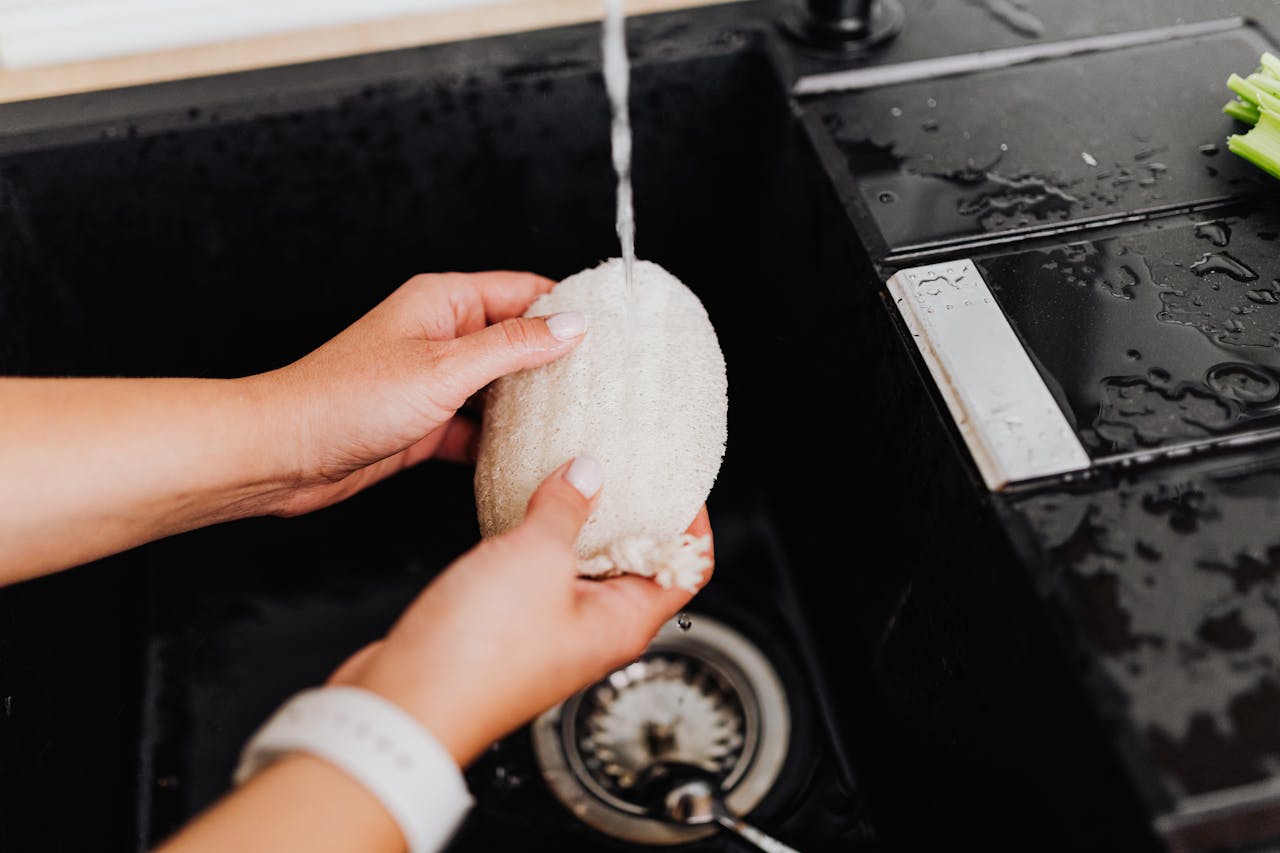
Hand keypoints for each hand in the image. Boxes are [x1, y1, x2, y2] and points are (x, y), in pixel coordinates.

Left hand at [252, 271, 586, 515]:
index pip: (524, 290)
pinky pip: (478, 427)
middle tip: (609, 382)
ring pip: (501, 388)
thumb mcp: (444, 368)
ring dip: (533, 405)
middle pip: (517, 340)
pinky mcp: (426, 422)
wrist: (284, 454)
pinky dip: (502, 441)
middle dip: (558, 360)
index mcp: (444, 302)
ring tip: (581, 421)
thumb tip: (570, 325)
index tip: (614, 328)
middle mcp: (441, 335)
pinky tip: (531, 456)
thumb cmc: (345, 400)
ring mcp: (434, 381)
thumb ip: (512, 346)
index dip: (569, 306)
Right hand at [327, 456, 713, 766]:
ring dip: (582, 523)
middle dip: (635, 514)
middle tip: (624, 466)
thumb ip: (565, 510)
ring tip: (573, 475)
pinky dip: (540, 540)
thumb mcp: (535, 559)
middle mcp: (595, 632)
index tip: (678, 482)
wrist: (405, 703)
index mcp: (624, 623)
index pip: (687, 570)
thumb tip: (588, 473)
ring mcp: (552, 630)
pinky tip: (522, 509)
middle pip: (639, 565)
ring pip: (584, 567)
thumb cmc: (478, 657)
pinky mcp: (511, 628)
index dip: (692, 523)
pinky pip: (540, 575)